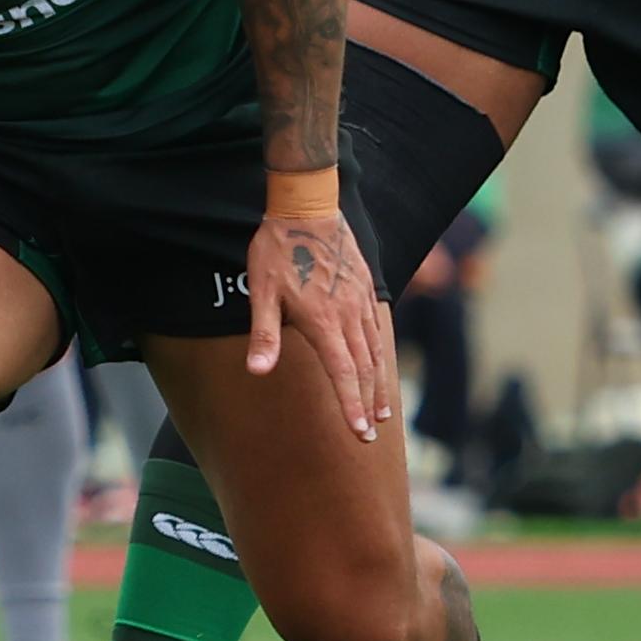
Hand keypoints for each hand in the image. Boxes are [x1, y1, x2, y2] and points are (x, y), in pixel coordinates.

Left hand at [247, 206, 396, 440]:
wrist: (307, 205)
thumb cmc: (277, 250)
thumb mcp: (262, 291)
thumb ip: (264, 333)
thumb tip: (258, 371)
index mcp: (324, 321)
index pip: (344, 374)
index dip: (351, 406)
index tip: (360, 433)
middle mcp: (348, 315)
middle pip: (365, 369)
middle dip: (368, 404)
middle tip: (371, 434)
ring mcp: (359, 301)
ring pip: (376, 351)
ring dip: (379, 383)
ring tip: (382, 410)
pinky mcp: (365, 287)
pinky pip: (377, 329)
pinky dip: (381, 354)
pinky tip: (379, 365)